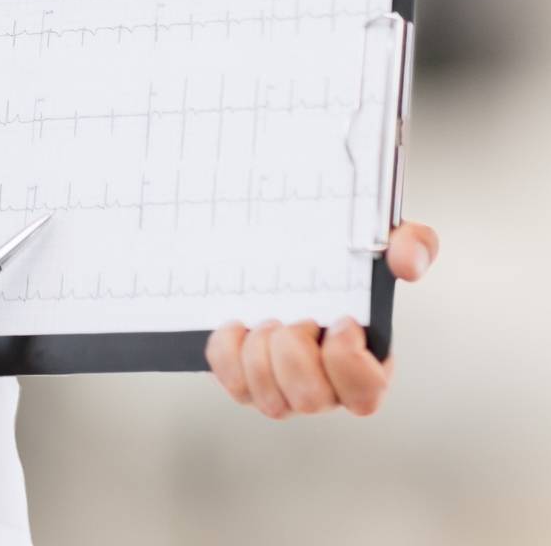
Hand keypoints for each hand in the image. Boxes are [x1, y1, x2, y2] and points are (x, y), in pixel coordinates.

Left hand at [205, 219, 437, 418]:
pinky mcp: (247, 377)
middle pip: (311, 401)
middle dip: (295, 357)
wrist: (287, 244)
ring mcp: (284, 385)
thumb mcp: (384, 238)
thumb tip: (406, 264)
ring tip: (266, 320)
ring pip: (271, 402)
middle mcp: (325, 383)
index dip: (349, 365)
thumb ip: (411, 243)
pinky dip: (228, 355)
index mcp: (366, 360)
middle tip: (293, 319)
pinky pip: (233, 384)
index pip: (366, 393)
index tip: (340, 322)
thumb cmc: (345, 253)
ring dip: (260, 356)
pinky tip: (235, 324)